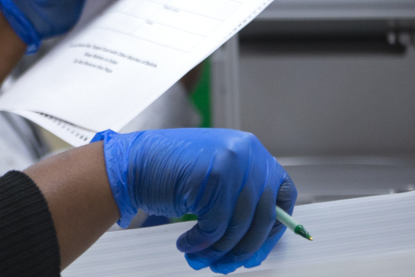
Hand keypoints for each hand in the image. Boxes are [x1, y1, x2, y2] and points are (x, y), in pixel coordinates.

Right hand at [93, 129, 296, 273]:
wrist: (131, 163)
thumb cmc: (169, 172)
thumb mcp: (215, 175)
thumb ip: (241, 195)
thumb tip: (262, 239)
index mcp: (251, 150)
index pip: (283, 194)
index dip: (274, 227)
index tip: (259, 248)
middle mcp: (246, 153)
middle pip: (263, 216)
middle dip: (245, 248)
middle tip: (228, 266)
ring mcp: (231, 163)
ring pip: (239, 226)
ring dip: (219, 251)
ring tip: (201, 260)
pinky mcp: (213, 178)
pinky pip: (216, 227)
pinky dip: (201, 243)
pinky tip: (187, 245)